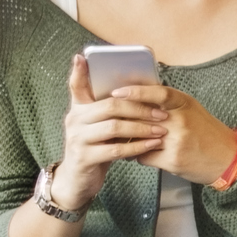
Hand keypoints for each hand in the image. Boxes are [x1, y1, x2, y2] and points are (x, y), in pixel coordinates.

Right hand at [48, 55, 167, 211]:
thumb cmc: (95, 149)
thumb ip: (109, 111)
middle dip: (139, 108)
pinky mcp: (85, 157)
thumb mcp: (98, 127)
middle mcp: (74, 120)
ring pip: (114, 127)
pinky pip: (116, 149)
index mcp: (78, 109)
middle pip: (109, 105)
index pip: (76, 85)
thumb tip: (135, 92)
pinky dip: (137, 147)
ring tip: (162, 130)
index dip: (79, 71)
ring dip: (142, 128)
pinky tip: (152, 145)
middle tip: (162, 113)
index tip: (83, 56)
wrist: (78, 180)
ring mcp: (78, 139)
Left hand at [109, 83, 236, 185]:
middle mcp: (181, 120)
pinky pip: (145, 156)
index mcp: (185, 104)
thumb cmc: (208, 133)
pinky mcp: (173, 160)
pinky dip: (138, 155)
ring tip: (119, 138)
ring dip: (128, 139)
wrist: (229, 159)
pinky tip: (137, 154)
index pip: (157, 93)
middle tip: (108, 118)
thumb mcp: (192, 110)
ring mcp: (177, 141)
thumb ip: (169, 104)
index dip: (135, 91)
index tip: (116, 92)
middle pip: (142, 116)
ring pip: (140, 137)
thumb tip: (138, 99)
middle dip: (124, 118)